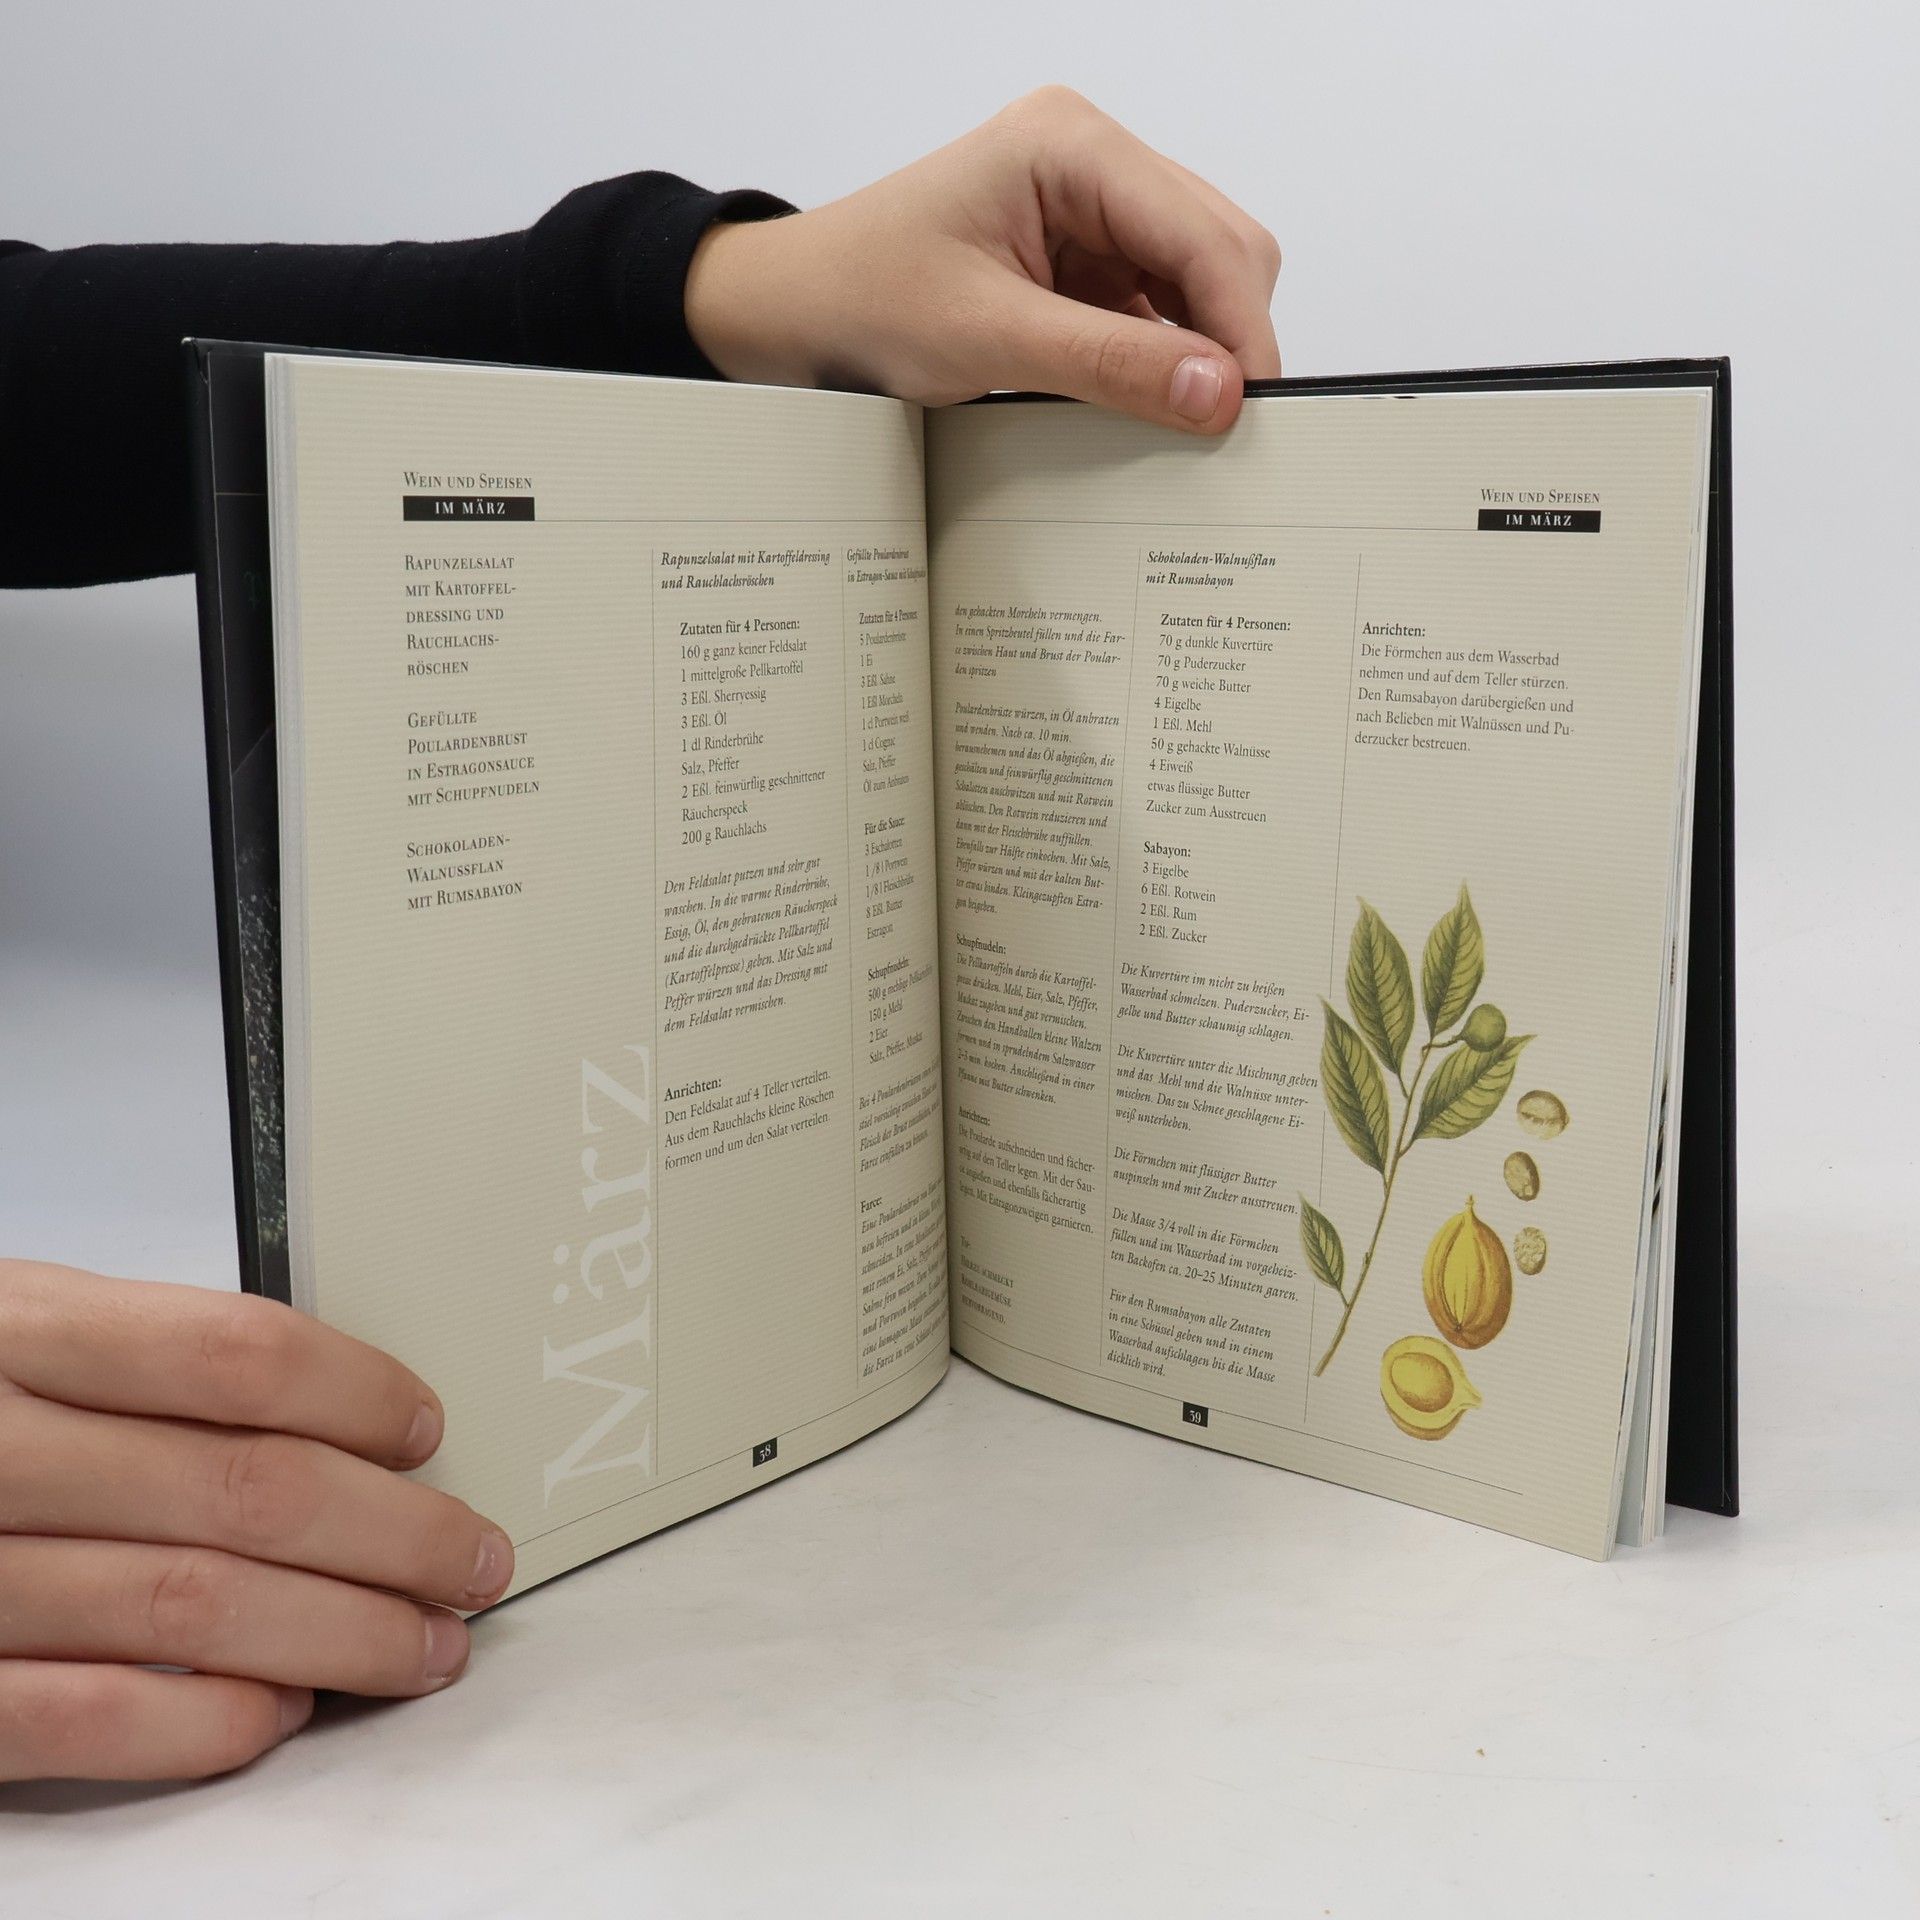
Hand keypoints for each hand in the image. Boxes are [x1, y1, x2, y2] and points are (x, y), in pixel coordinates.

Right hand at [0, 1260, 512, 1782]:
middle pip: (246, 1490)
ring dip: (337, 1636)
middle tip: (472, 1559)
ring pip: (193, 1606)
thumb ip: (138, 1360)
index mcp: (13, 1328)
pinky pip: (84, 1719)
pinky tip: (279, 1714)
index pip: (234, 1357)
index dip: (359, 1394)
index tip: (428, 1430)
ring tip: (421, 1646)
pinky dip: (201, 1723)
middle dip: (393, 1534)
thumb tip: (323, 1411)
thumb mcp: (9, 1325)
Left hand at [686, 87, 1280, 433]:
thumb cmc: (860, 299)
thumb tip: (1217, 393)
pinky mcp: (1080, 260)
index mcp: (1071, 145)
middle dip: (1226, 336)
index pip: (1202, 233)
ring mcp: (1090, 210)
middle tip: (1223, 430)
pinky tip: (1147, 407)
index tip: (1252, 411)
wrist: (790, 313)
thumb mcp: (988, 340)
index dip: (1239, 326)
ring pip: (1195, 283)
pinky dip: (1160, 361)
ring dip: (1194, 352)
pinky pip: (1153, 310)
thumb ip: (1109, 365)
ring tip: (1181, 425)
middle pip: (1218, 249)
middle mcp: (1092, 162)